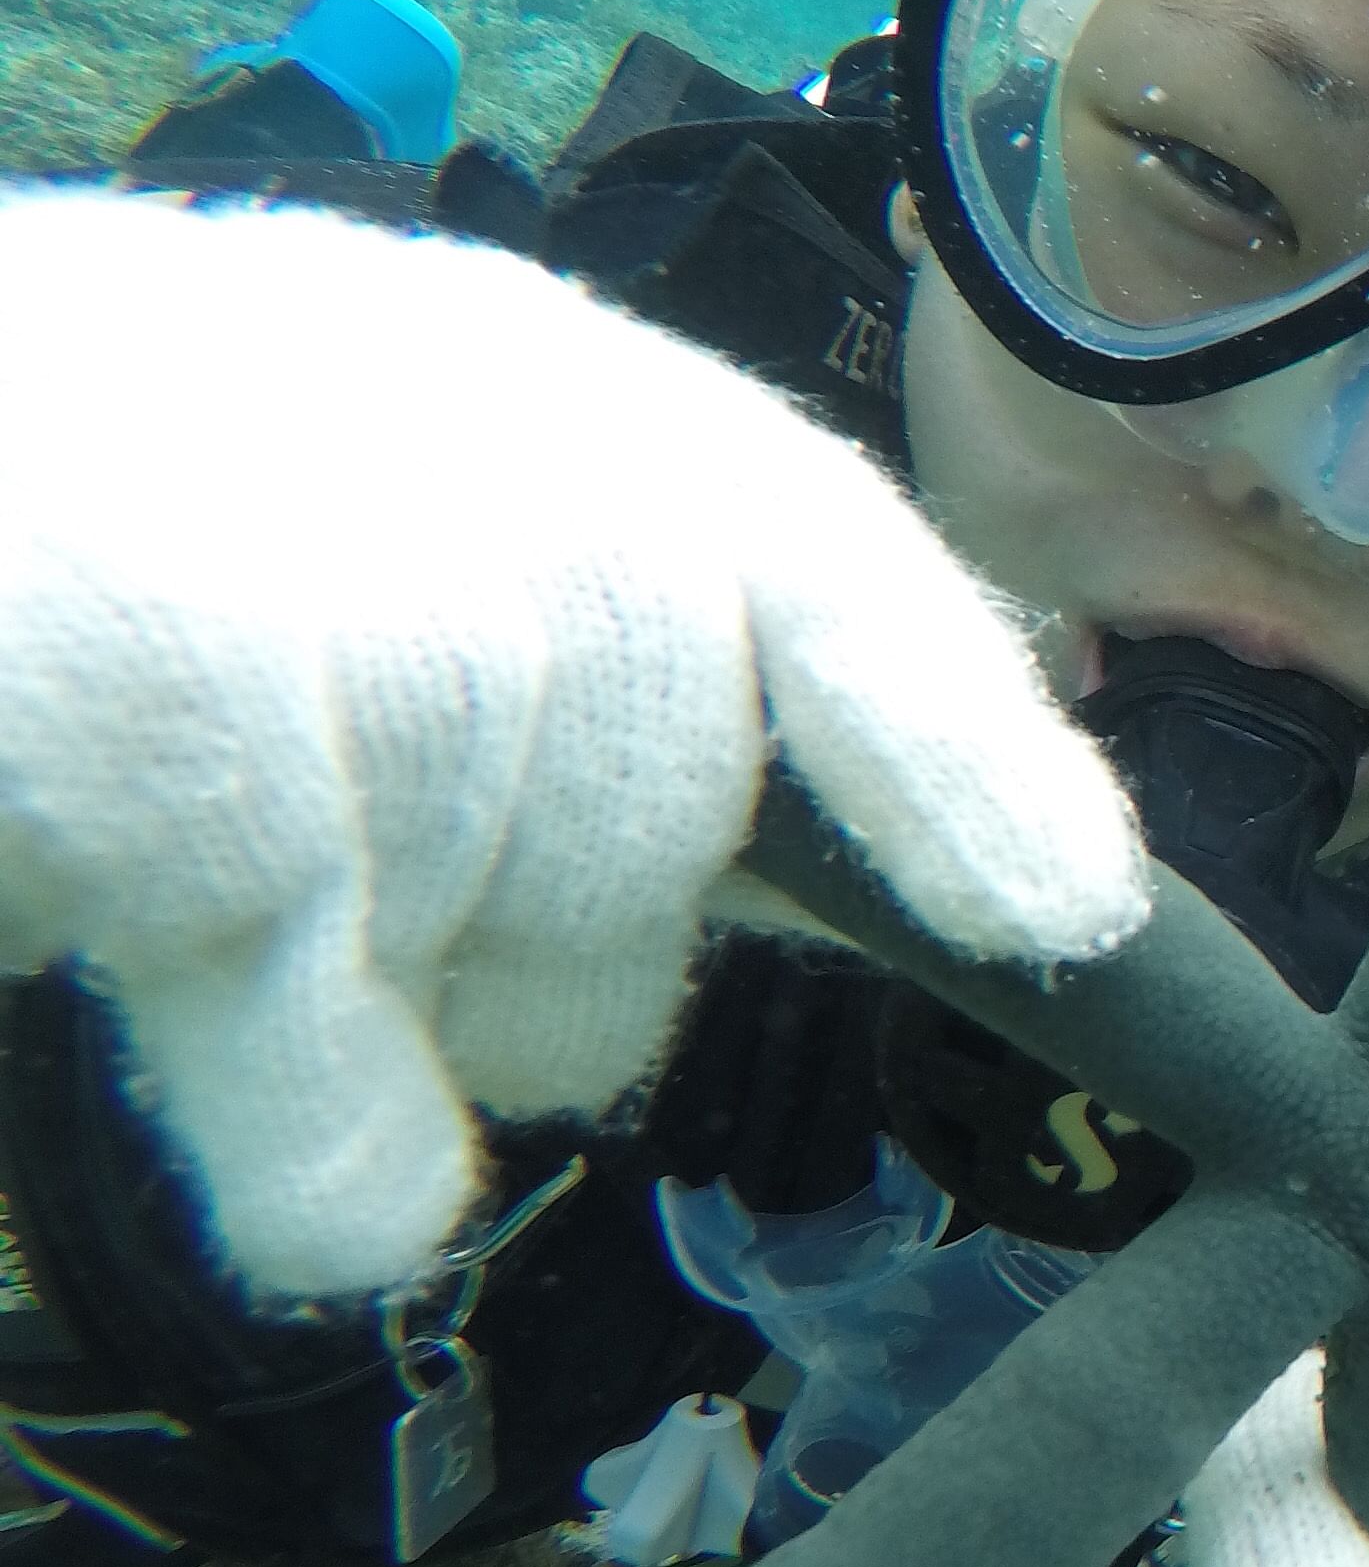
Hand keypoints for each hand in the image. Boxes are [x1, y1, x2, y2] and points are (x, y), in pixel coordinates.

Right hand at [0, 189, 1146, 1300]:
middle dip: (579, 941)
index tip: (1070, 914)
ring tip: (234, 928)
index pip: (827, 555)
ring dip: (410, 996)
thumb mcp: (373, 547)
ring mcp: (311, 546)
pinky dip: (329, 1132)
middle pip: (674, 793)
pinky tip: (323, 1192)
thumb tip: (907, 876)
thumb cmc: (77, 535)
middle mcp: (455, 414)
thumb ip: (622, 679)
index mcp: (534, 375)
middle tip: (405, 946)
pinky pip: (325, 989)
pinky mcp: (166, 700)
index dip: (964, 748)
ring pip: (513, 900)